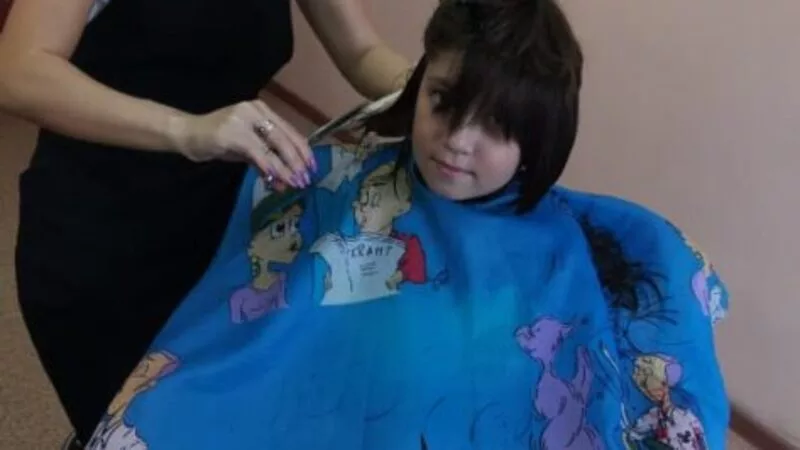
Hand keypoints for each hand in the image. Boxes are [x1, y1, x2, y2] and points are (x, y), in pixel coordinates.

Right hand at [172, 99, 316, 188]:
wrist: (187, 135)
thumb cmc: (218, 141)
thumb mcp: (247, 151)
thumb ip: (267, 162)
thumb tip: (287, 181)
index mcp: (263, 111)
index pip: (290, 131)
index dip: (304, 150)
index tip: (313, 168)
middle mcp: (256, 110)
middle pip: (285, 138)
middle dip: (298, 161)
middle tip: (305, 180)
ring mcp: (243, 119)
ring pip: (274, 145)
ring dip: (286, 167)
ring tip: (295, 183)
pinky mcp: (232, 133)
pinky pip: (257, 152)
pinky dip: (269, 166)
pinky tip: (276, 179)